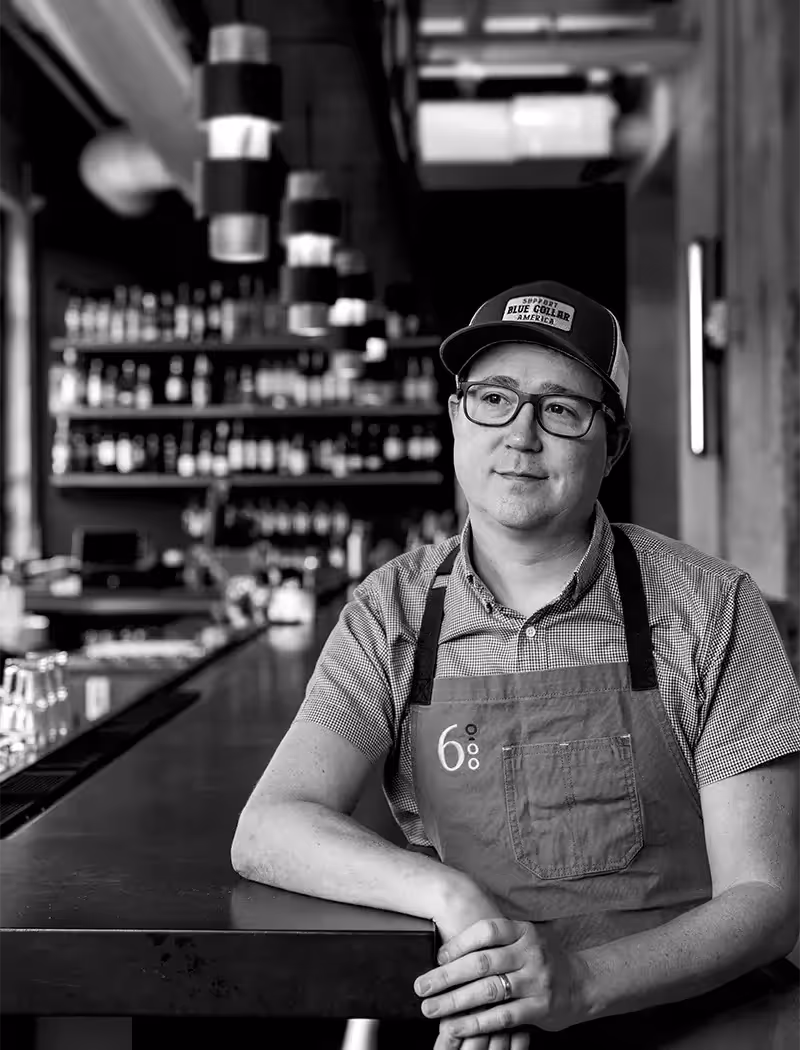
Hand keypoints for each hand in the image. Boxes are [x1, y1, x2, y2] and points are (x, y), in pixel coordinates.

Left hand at [423, 883, 529, 1049]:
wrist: (583, 984)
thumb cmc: (543, 960)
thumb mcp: (525, 940)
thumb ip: (498, 942)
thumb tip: (450, 949)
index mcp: (523, 931)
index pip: (486, 931)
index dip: (459, 943)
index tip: (437, 957)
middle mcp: (531, 953)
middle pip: (481, 963)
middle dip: (446, 976)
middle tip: (422, 986)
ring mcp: (536, 981)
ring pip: (488, 991)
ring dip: (454, 1002)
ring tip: (431, 1008)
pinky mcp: (540, 1008)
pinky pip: (502, 1017)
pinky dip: (476, 1023)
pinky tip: (457, 1027)